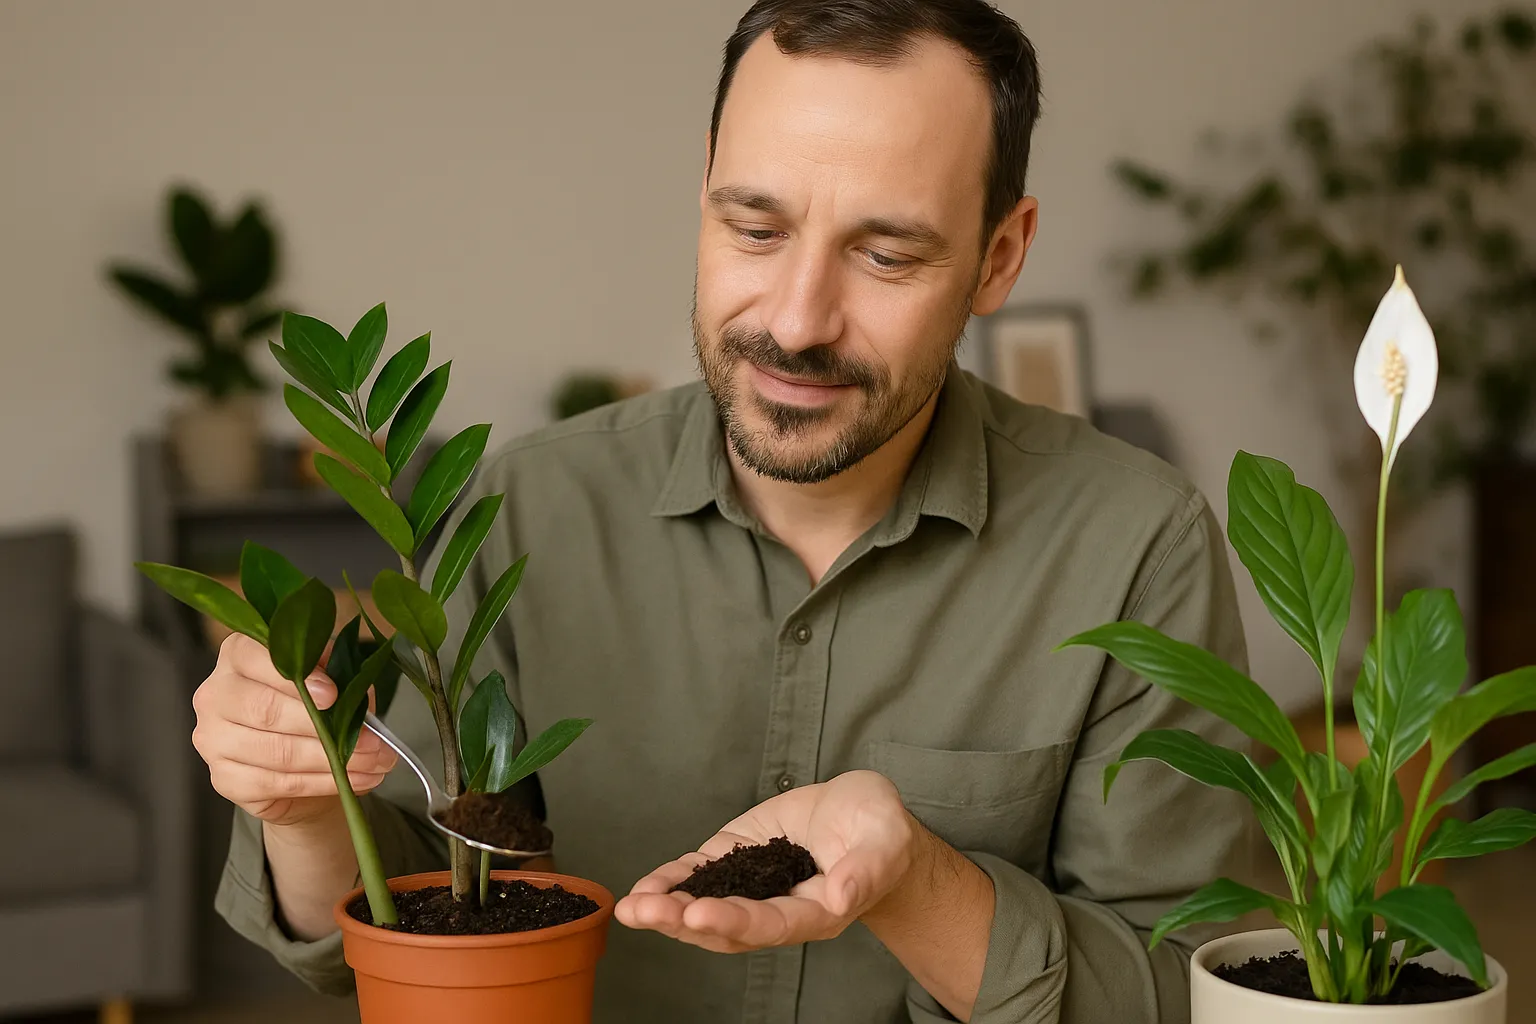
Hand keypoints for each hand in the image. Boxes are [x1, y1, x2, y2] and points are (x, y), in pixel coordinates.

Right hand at [191, 632, 396, 828]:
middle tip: (372, 740)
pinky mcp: (224, 778)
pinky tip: (351, 781)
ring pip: (275, 750)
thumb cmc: (311, 706)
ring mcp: (214, 739)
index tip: (332, 694)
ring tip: (374, 761)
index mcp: (237, 655)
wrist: (296, 760)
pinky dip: (320, 783)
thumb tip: (357, 690)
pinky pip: (275, 783)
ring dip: (332, 759)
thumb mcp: (328, 677)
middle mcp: (216, 694)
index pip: (255, 657)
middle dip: (325, 727)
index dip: (296, 676)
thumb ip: (338, 673)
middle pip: (264, 709)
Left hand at [615, 770, 921, 952]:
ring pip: (706, 907)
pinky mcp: (738, 858)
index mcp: (816, 912)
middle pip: (728, 925)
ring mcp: (753, 885)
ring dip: (667, 910)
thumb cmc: (881, 832)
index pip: (772, 923)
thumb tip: (842, 897)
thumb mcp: (884, 843)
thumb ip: (864, 871)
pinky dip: (672, 883)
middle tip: (645, 912)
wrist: (865, 817)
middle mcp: (779, 908)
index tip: (698, 915)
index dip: (735, 921)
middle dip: (683, 921)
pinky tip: (645, 889)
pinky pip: (700, 876)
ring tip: (632, 908)